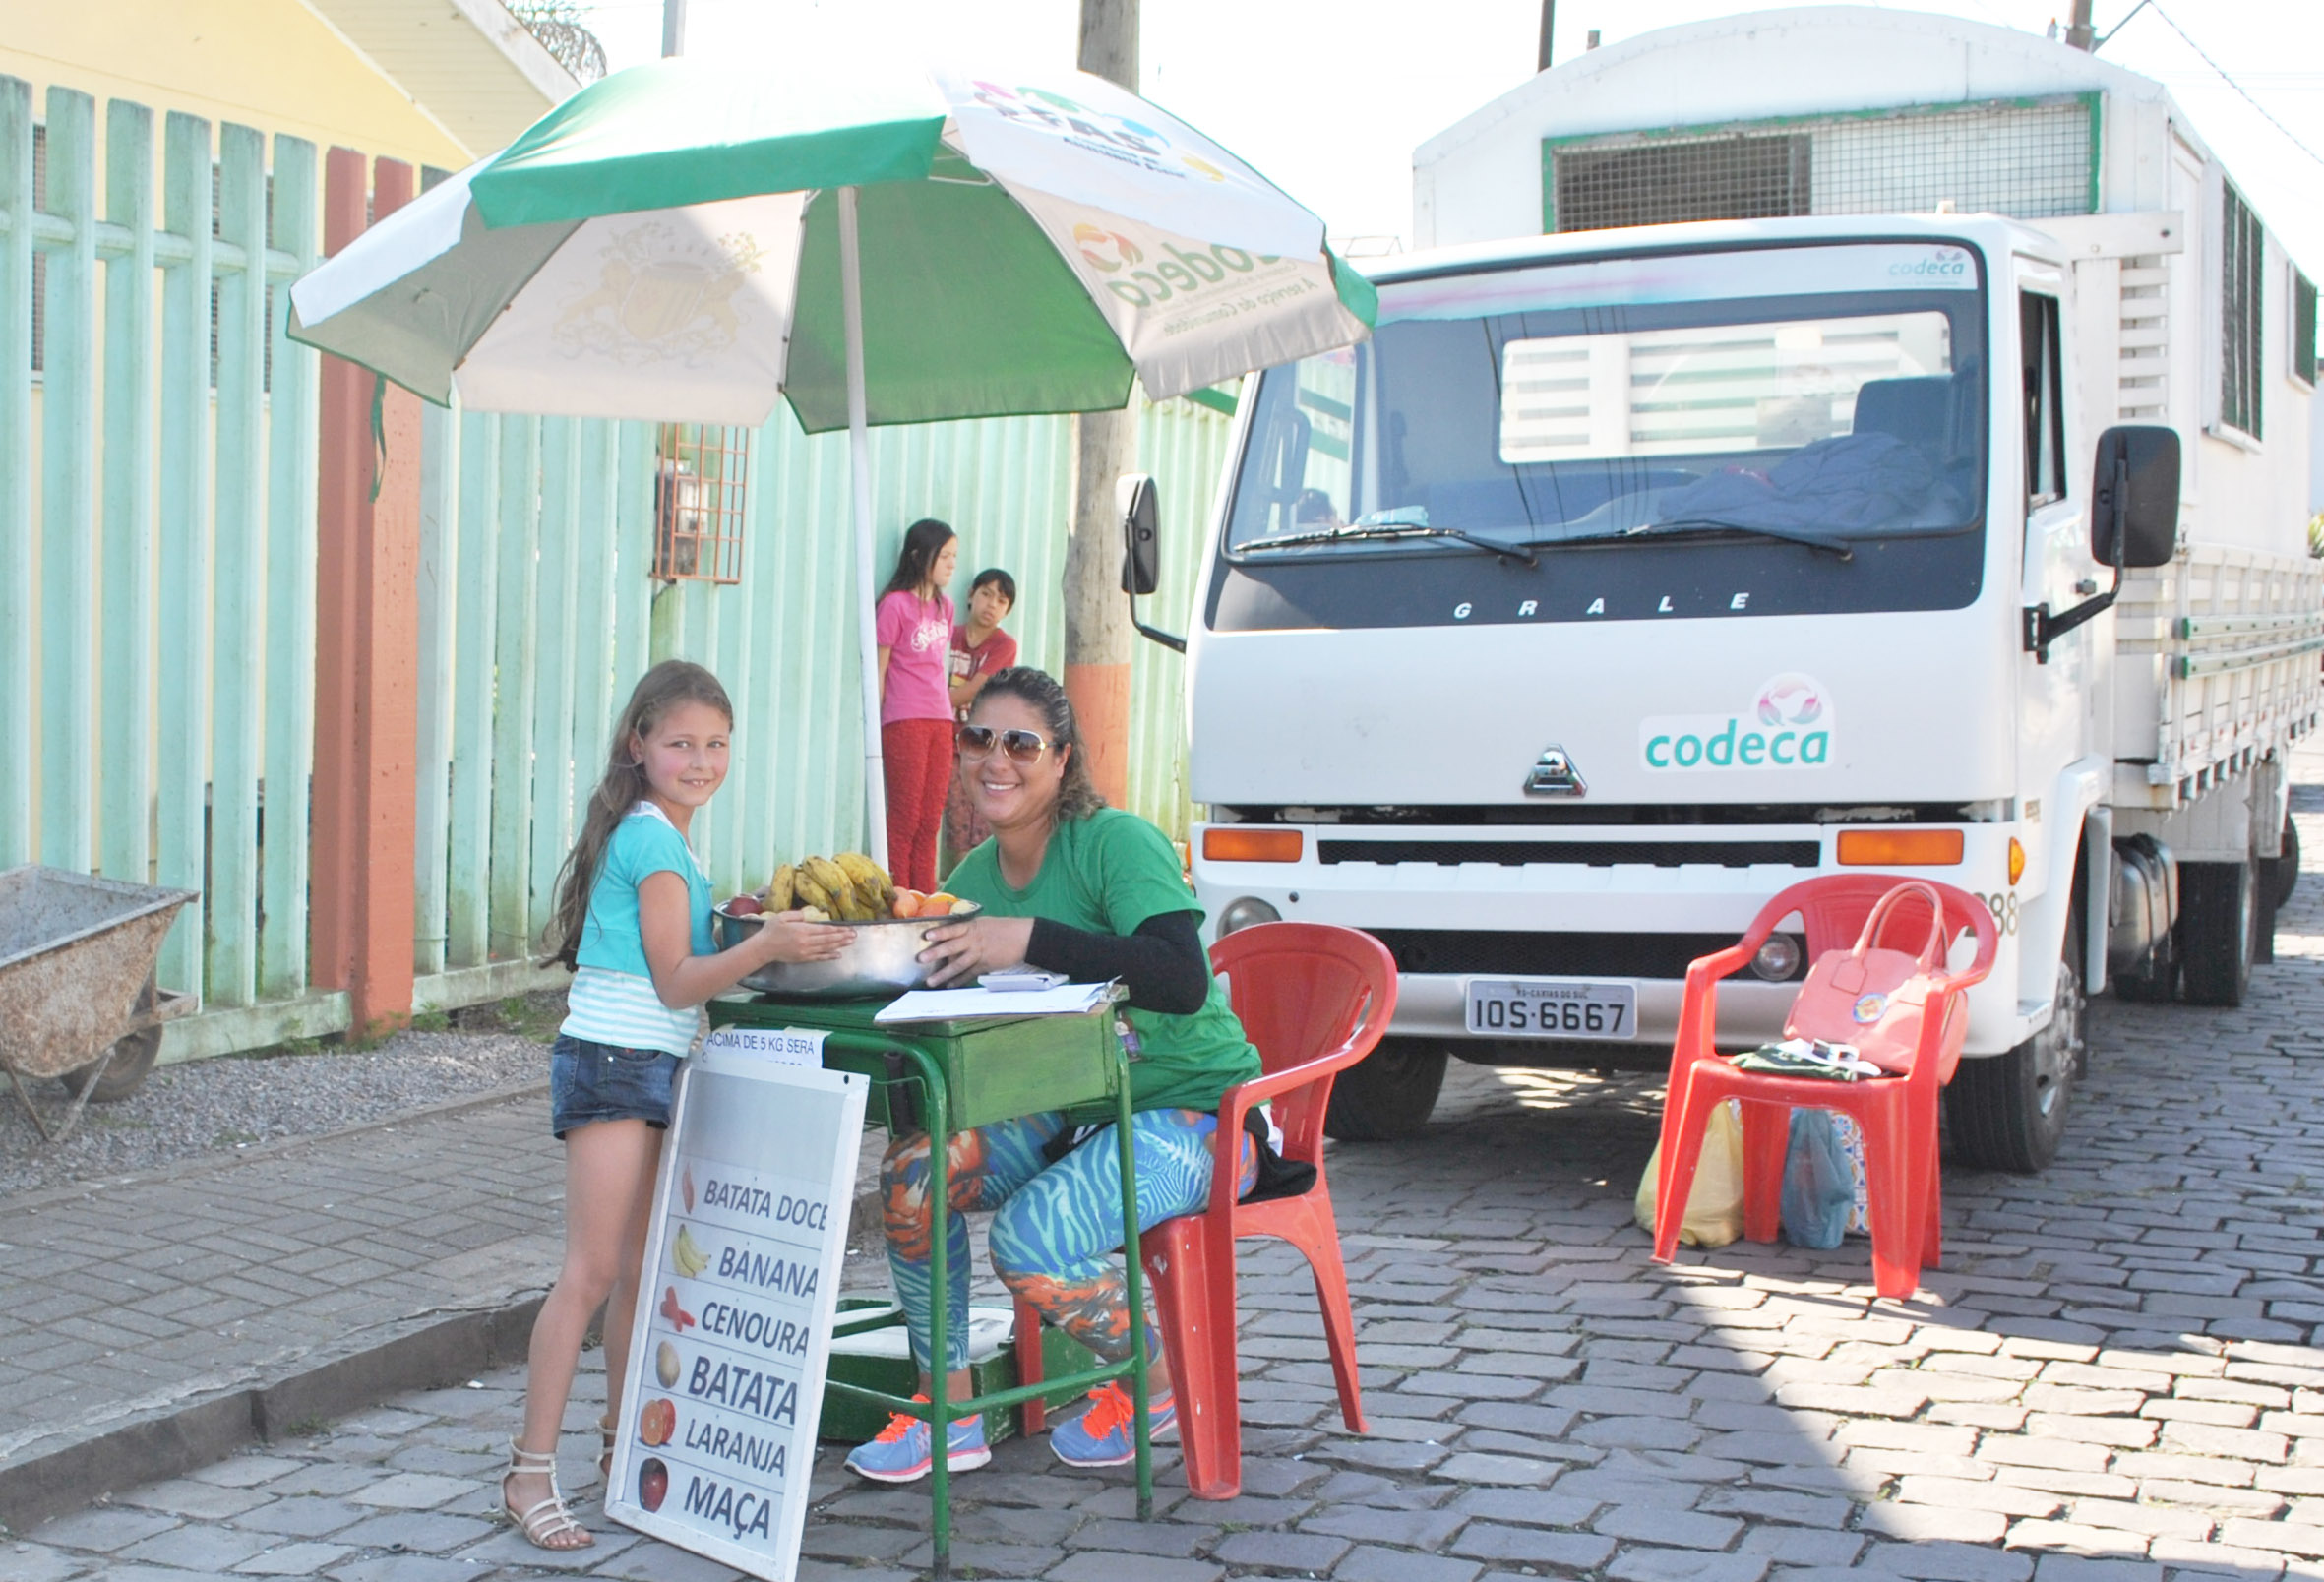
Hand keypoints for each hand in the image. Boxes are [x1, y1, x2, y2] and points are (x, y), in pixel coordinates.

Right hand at [754, 911, 853, 963]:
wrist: (763, 948)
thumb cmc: (771, 930)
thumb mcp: (782, 917)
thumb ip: (797, 914)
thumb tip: (808, 915)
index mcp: (802, 930)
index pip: (824, 930)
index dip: (837, 929)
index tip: (847, 928)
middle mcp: (806, 942)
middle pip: (828, 939)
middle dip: (843, 937)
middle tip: (854, 935)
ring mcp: (805, 951)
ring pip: (826, 948)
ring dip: (840, 945)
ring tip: (850, 942)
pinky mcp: (803, 959)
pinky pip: (819, 957)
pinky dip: (829, 956)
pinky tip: (838, 955)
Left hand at [917, 915, 1035, 986]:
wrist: (1024, 937)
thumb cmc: (1004, 929)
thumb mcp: (985, 923)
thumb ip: (969, 930)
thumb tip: (952, 937)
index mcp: (973, 927)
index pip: (954, 929)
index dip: (940, 932)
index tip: (927, 936)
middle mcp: (975, 940)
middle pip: (952, 947)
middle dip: (936, 954)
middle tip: (921, 959)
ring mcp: (980, 953)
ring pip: (959, 964)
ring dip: (944, 973)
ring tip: (931, 981)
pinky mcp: (986, 965)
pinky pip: (970, 974)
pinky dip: (960, 980)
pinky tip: (950, 985)